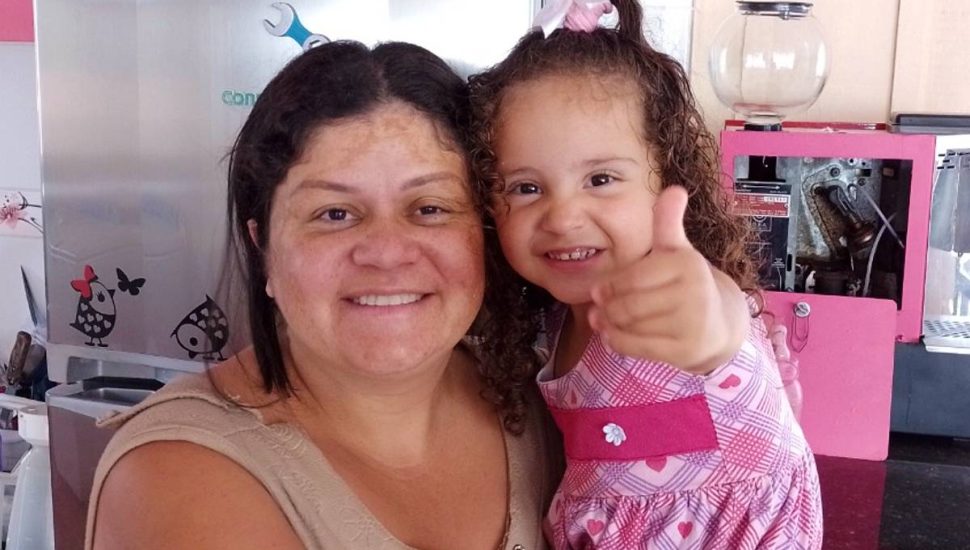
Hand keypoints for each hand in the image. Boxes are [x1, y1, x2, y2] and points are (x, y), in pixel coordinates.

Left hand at [587, 185, 748, 372]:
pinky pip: (638, 347)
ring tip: (601, 322)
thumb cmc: (688, 284)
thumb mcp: (678, 251)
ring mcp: (691, 323)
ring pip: (631, 326)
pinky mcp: (685, 350)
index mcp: (686, 263)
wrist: (722, 324)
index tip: (597, 291)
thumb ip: (668, 223)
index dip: (609, 286)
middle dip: (607, 308)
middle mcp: (693, 292)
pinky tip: (611, 337)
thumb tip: (674, 189)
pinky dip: (618, 343)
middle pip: (628, 304)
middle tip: (597, 310)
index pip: (632, 278)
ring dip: (609, 326)